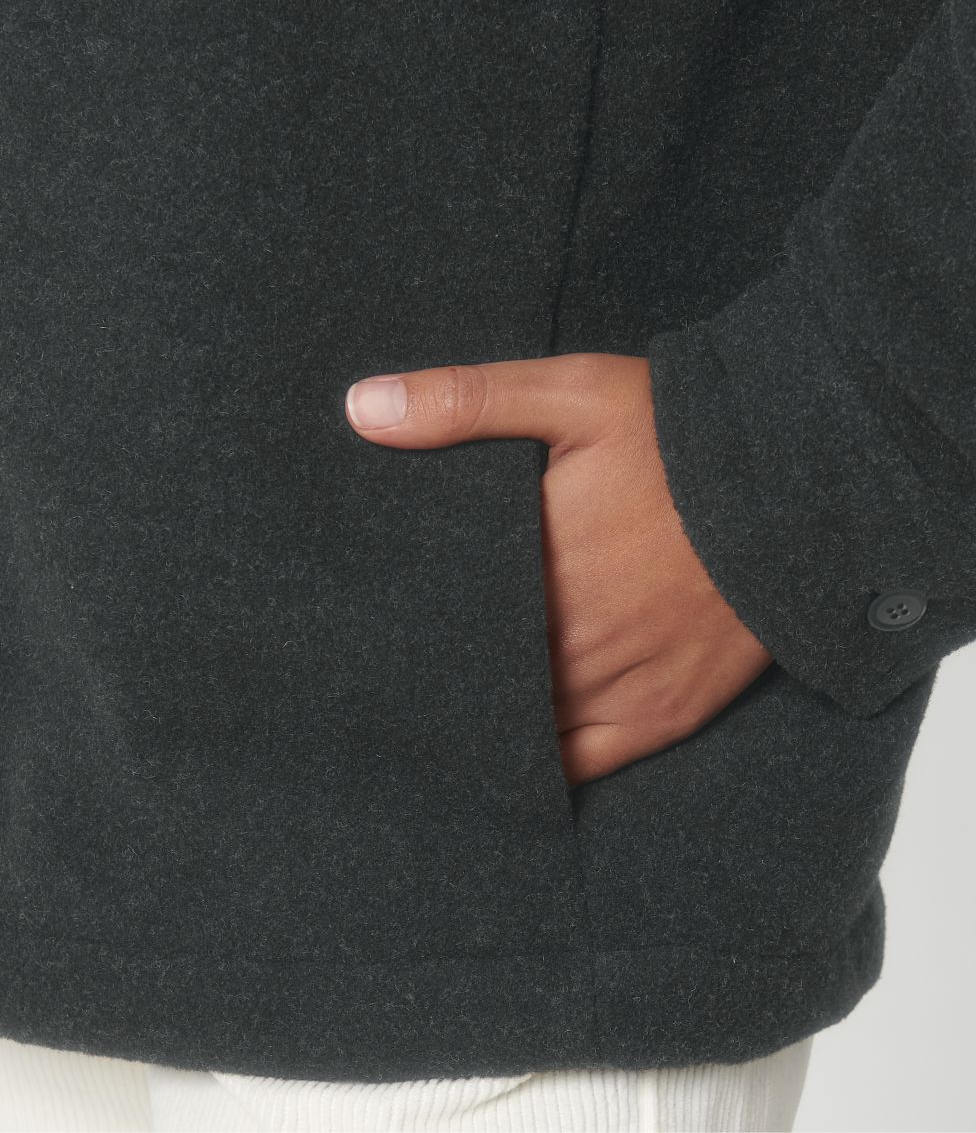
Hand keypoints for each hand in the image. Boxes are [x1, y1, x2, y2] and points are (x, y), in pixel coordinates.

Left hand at [343, 352, 773, 783]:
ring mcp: (622, 688)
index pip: (439, 627)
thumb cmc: (676, 435)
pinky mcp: (666, 713)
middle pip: (475, 686)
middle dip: (431, 685)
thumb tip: (361, 408)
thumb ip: (465, 402)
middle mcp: (572, 644)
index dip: (397, 639)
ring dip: (478, 728)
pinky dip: (541, 766)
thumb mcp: (570, 393)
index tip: (358, 640)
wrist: (802, 481)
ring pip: (522, 732)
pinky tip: (501, 764)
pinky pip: (585, 764)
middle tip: (375, 689)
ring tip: (425, 730)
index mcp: (537, 570)